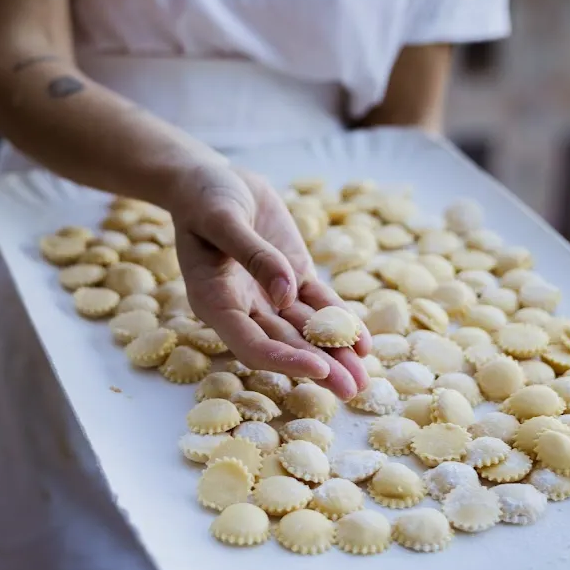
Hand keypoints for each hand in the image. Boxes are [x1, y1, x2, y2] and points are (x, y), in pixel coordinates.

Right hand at [170, 162, 369, 398]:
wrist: (211, 179)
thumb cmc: (204, 197)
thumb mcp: (223, 219)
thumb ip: (253, 255)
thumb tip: (286, 293)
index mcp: (215, 301)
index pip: (250, 343)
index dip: (284, 360)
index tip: (318, 369)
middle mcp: (243, 306)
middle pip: (283, 346)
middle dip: (318, 368)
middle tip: (352, 391)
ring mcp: (270, 294)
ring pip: (304, 331)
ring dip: (334, 353)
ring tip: (364, 378)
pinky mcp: (291, 275)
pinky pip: (317, 304)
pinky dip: (339, 321)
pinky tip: (361, 342)